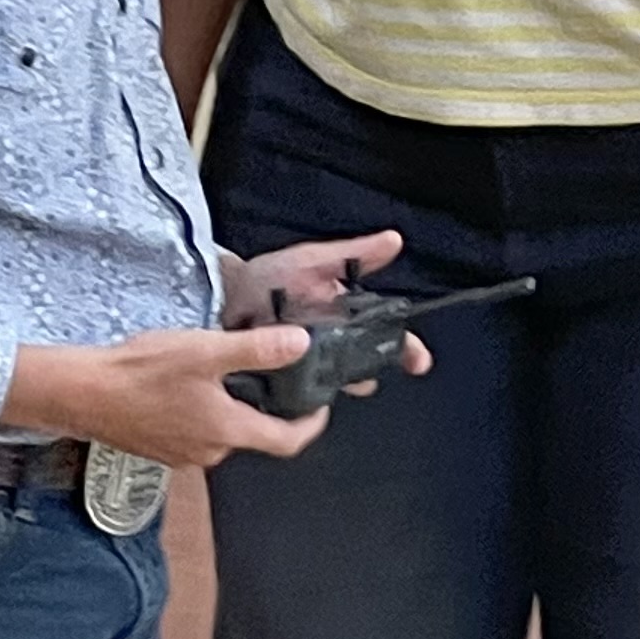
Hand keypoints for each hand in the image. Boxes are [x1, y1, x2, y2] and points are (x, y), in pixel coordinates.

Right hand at [7, 322, 325, 466]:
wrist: (82, 393)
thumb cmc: (140, 374)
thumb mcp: (206, 351)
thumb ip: (258, 350)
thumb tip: (299, 344)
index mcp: (228, 431)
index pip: (287, 441)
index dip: (310, 425)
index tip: (319, 408)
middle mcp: (209, 451)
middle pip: (253, 433)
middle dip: (263, 405)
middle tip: (263, 373)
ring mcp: (182, 455)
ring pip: (221, 431)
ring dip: (226, 407)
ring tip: (217, 371)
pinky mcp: (159, 449)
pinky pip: (192, 432)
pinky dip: (198, 412)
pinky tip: (182, 387)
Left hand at [218, 228, 429, 386]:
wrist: (221, 295)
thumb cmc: (267, 276)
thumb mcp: (313, 261)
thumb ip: (353, 254)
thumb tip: (393, 241)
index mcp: (344, 316)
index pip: (385, 336)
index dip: (404, 348)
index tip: (418, 361)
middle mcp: (332, 344)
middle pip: (364, 363)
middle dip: (370, 371)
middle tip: (366, 377)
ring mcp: (308, 365)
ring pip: (336, 381)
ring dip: (338, 383)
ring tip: (330, 381)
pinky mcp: (284, 382)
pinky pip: (303, 396)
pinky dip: (307, 398)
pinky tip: (304, 397)